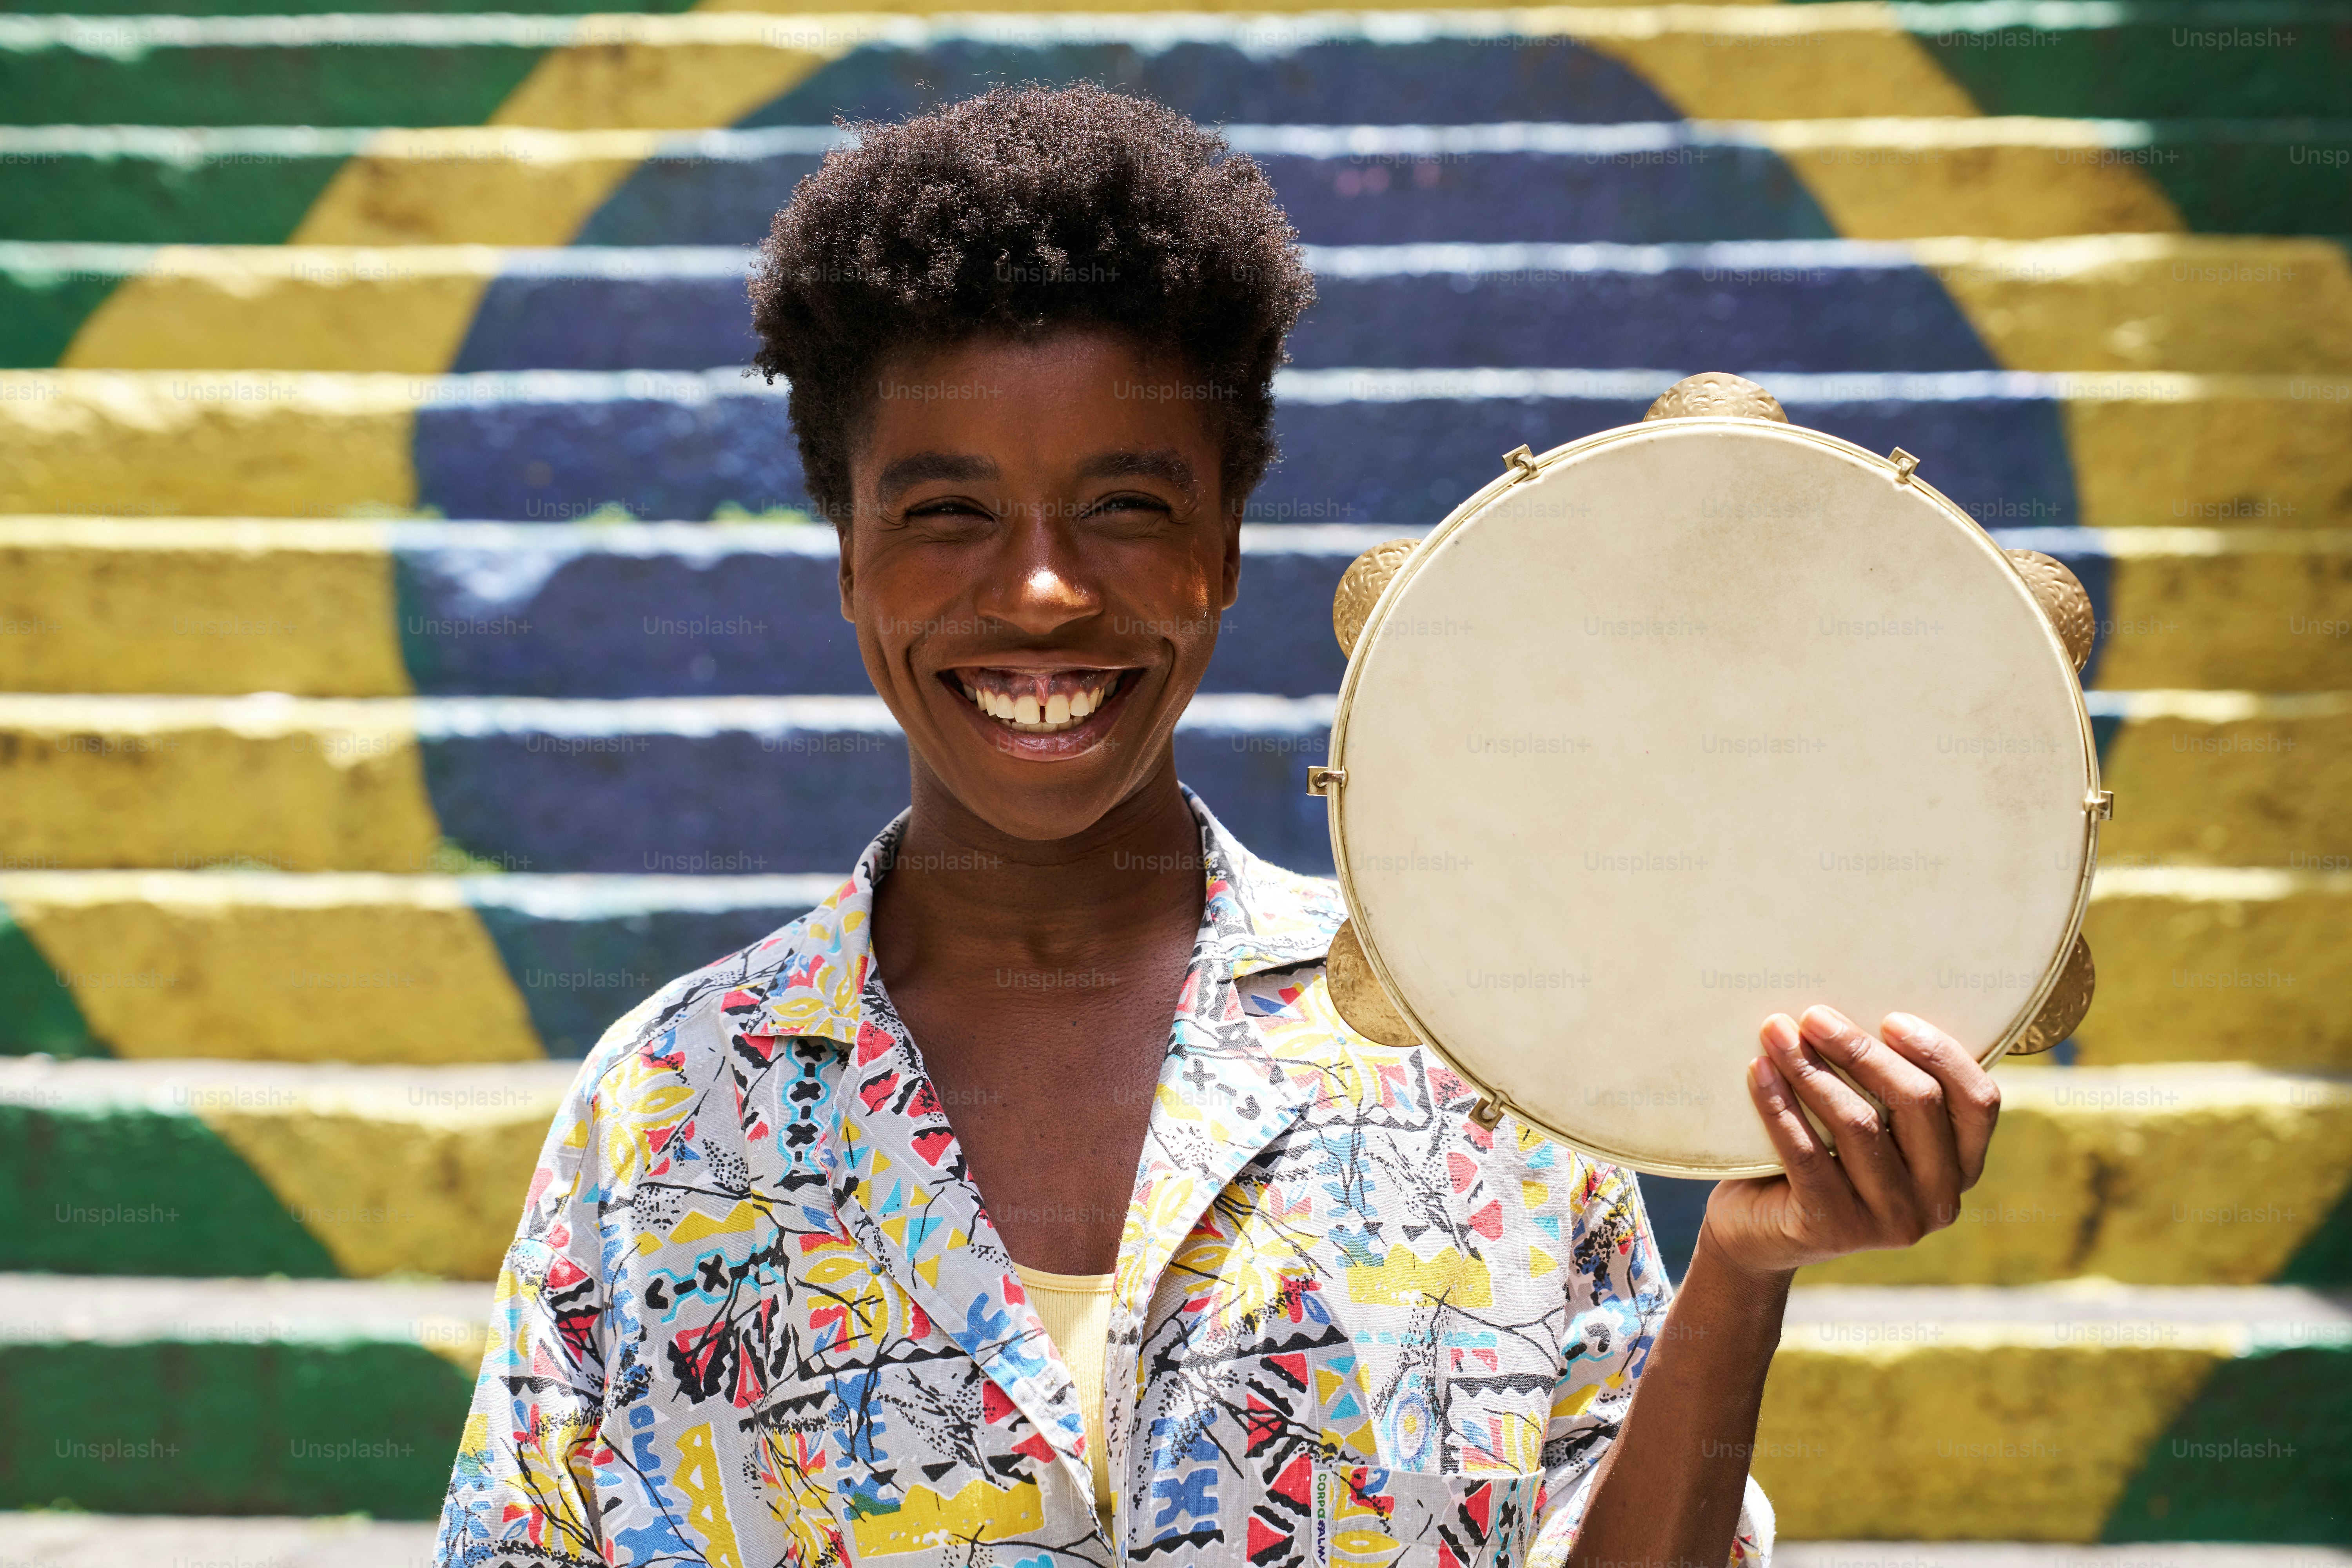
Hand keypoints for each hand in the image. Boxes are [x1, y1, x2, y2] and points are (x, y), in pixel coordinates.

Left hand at [1700, 1005, 2001, 1278]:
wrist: (1759, 1230)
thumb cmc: (1821, 1156)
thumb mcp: (1869, 1123)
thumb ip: (1887, 1086)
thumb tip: (1861, 1002)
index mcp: (1961, 1167)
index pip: (1979, 1102)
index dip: (1941, 1054)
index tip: (1890, 1017)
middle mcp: (1938, 1202)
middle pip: (1916, 1104)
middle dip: (1862, 1050)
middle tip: (1814, 1015)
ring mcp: (1889, 1221)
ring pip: (1858, 1124)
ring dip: (1811, 1069)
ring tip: (1774, 1031)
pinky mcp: (1833, 1229)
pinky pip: (1805, 1153)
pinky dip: (1779, 1105)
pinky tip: (1757, 1070)